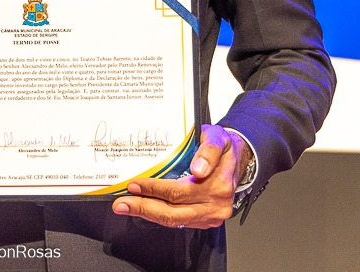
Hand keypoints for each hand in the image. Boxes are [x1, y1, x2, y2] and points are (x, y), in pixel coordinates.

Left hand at [111, 124, 251, 228]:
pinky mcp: (205, 221)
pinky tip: (143, 208)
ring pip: (175, 221)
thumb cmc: (223, 148)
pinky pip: (179, 222)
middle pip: (174, 212)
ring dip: (148, 214)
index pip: (179, 191)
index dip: (154, 189)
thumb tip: (199, 169)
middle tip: (122, 203)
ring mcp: (211, 215)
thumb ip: (208, 150)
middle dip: (144, 207)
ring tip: (127, 207)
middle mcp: (216, 204)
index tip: (135, 184)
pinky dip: (159, 215)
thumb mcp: (217, 137)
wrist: (237, 159)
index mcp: (219, 184)